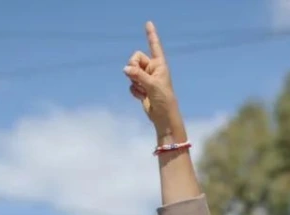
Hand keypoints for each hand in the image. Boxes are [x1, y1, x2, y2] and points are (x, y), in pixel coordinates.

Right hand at [123, 22, 182, 136]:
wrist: (162, 117)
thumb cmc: (164, 99)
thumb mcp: (152, 85)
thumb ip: (139, 75)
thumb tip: (125, 69)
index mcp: (159, 64)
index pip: (154, 46)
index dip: (151, 35)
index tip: (148, 23)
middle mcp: (152, 69)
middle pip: (135, 59)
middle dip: (133, 67)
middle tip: (138, 78)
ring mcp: (145, 78)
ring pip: (131, 72)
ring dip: (135, 82)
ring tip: (144, 91)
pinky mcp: (140, 87)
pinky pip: (131, 84)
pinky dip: (134, 91)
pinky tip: (142, 97)